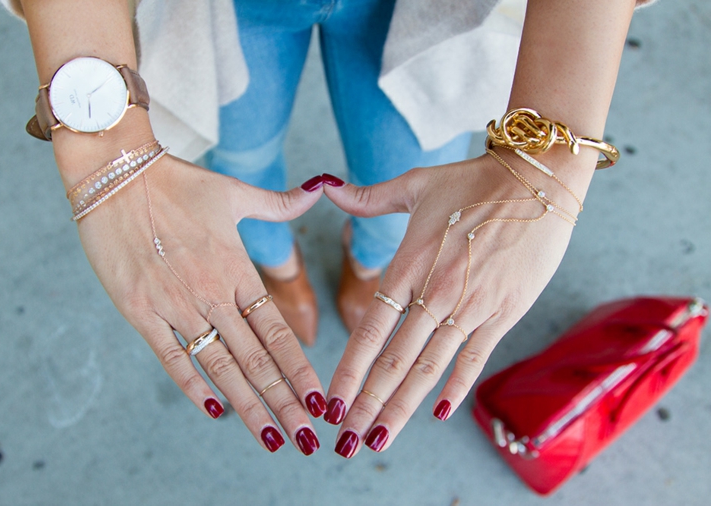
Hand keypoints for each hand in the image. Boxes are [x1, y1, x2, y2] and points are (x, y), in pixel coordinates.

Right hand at [76, 154, 325, 454]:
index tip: (320, 400)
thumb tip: (322, 186)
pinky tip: (212, 410)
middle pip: (256, 359)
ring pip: (219, 365)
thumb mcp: (234, 192)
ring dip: (247, 405)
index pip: (277, 332)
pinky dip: (191, 384)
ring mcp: (175, 305)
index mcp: (237, 269)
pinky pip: (170, 356)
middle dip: (283, 402)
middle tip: (306, 437)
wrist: (116, 173)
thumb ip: (280, 203)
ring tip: (270, 438)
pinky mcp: (139, 310)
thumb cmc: (178, 183)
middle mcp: (212, 294)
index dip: (299, 369)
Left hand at [322, 152, 587, 456]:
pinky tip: (438, 413)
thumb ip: (368, 197)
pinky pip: (475, 357)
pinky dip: (456, 385)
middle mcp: (436, 292)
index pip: (369, 329)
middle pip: (395, 360)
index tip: (330, 401)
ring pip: (430, 367)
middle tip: (345, 439)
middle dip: (368, 404)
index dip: (349, 370)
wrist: (538, 179)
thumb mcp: (416, 184)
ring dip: (402, 407)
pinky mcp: (504, 312)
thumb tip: (327, 187)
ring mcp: (471, 306)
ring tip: (379, 439)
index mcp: (409, 265)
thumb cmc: (473, 181)